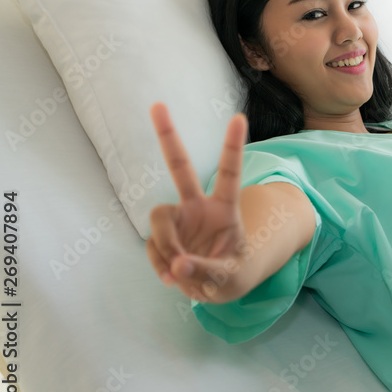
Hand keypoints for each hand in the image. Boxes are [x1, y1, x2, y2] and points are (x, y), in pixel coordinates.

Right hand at [145, 102, 248, 302]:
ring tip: (179, 272)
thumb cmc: (234, 275)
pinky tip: (172, 277)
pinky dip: (160, 265)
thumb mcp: (231, 278)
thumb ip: (206, 270)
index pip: (230, 173)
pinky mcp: (162, 237)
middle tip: (157, 104)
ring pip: (158, 218)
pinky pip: (152, 247)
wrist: (217, 287)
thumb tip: (178, 264)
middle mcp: (199, 206)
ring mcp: (179, 220)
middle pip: (181, 168)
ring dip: (165, 246)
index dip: (232, 146)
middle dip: (168, 136)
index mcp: (225, 208)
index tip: (239, 117)